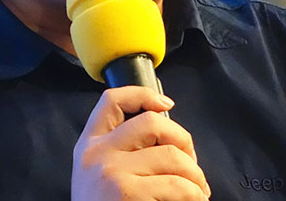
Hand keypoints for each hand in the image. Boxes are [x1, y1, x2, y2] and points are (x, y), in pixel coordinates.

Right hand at [72, 86, 210, 200]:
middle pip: (152, 123)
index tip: (168, 105)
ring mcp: (112, 175)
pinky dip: (195, 198)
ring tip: (198, 195)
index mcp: (88, 147)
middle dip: (185, 141)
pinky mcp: (129, 195)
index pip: (110, 102)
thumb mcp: (100, 178)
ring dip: (196, 178)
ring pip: (174, 158)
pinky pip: (180, 188)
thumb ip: (123, 153)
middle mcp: (97, 156)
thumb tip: (170, 135)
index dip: (142, 94)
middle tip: (193, 168)